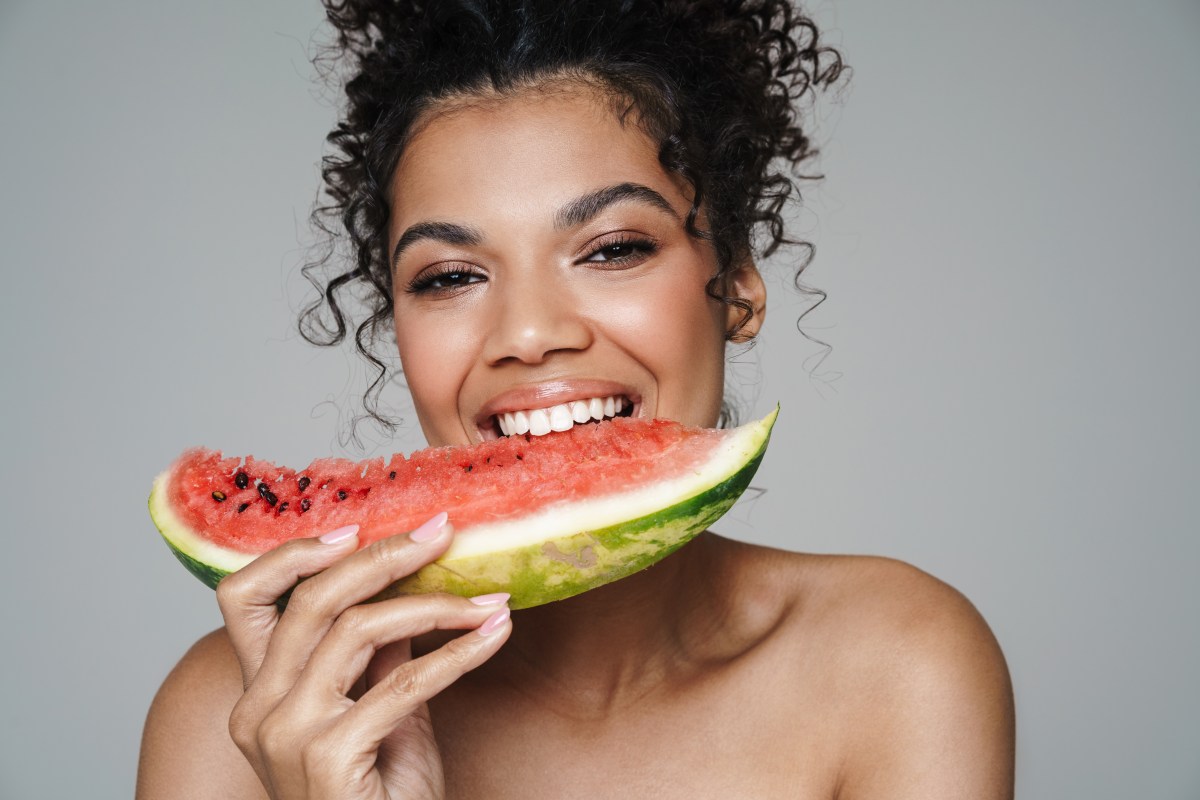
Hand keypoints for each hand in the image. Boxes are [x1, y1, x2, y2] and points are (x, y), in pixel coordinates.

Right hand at [215, 513, 511, 798]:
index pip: (242, 598)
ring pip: (358, 630)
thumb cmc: (380, 795)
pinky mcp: (327, 757)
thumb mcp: (378, 709)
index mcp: (258, 692)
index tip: (355, 526)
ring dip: (436, 606)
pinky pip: (405, 682)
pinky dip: (459, 652)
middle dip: (383, 558)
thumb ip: (377, 653)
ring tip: (487, 600)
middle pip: (311, 600)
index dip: (293, 553)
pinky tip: (494, 633)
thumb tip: (403, 583)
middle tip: (441, 533)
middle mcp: (258, 708)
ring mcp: (287, 734)